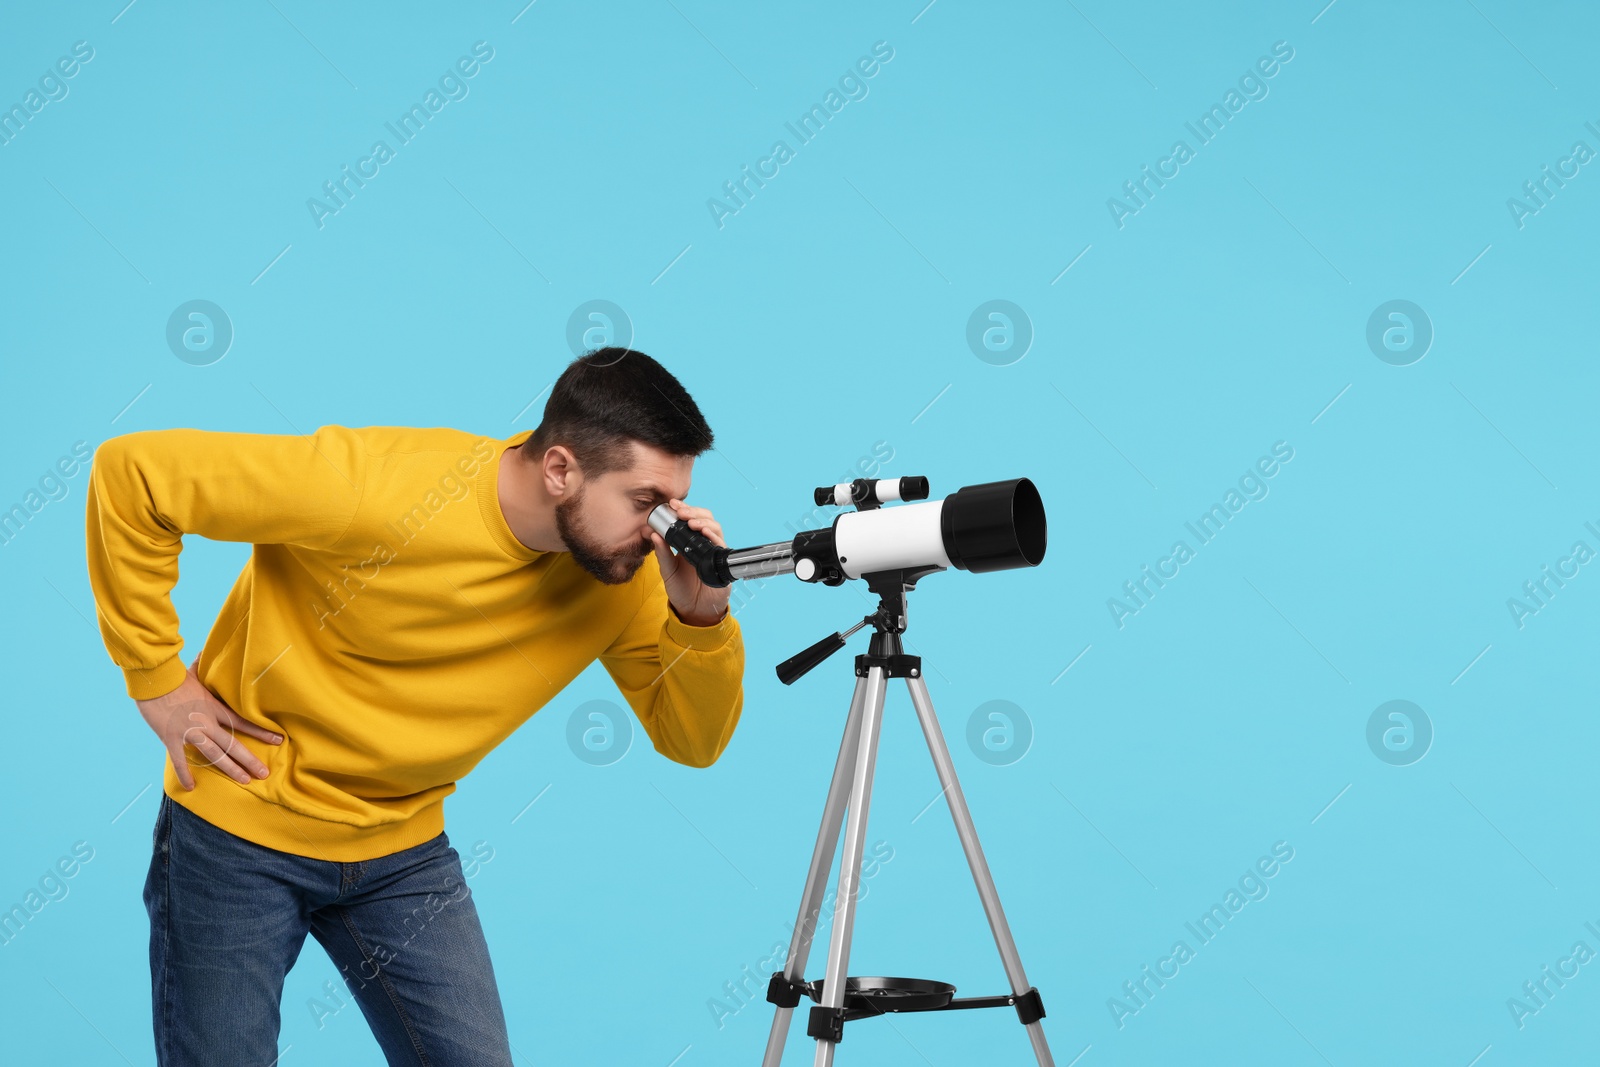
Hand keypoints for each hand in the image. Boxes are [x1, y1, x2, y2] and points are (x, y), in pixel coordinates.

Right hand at [135, 658, 281, 788]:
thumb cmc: (175, 676)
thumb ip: (205, 668)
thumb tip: (208, 650)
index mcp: (215, 708)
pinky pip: (180, 760)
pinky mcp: (171, 738)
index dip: (262, 732)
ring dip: (230, 769)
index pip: (244, 723)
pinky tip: (191, 787)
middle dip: (250, 760)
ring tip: (245, 781)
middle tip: (264, 773)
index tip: (278, 741)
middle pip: (233, 744)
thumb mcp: (195, 672)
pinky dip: (185, 774)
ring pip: (215, 754)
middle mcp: (207, 722)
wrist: (154, 681)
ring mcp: (190, 731)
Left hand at [648, 498, 731, 626]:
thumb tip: (651, 533)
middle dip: (693, 511)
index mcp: (690, 542)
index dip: (684, 509)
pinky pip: (720, 545)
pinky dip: (713, 536)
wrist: (694, 611)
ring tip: (690, 521)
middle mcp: (703, 544)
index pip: (690, 518)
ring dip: (703, 521)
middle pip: (705, 518)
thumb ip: (661, 552)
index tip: (671, 503)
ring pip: (715, 527)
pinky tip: (704, 532)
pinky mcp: (720, 562)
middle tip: (680, 511)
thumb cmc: (681, 590)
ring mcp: (713, 551)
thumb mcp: (667, 570)